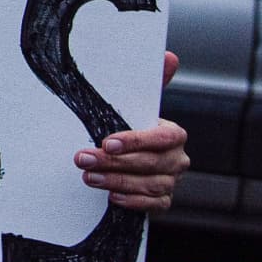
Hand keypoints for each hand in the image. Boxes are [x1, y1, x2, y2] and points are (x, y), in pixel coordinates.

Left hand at [72, 50, 190, 212]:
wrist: (134, 156)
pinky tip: (110, 196)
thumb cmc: (134, 126)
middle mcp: (177, 159)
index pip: (160, 138)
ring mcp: (171, 182)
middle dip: (114, 162)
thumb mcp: (139, 105)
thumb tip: (168, 56)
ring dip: (116, 181)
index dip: (135, 141)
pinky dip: (132, 201)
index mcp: (174, 134)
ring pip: (149, 186)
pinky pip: (152, 205)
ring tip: (89, 176)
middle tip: (84, 159)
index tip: (106, 142)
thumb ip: (153, 82)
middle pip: (150, 164)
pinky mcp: (163, 200)